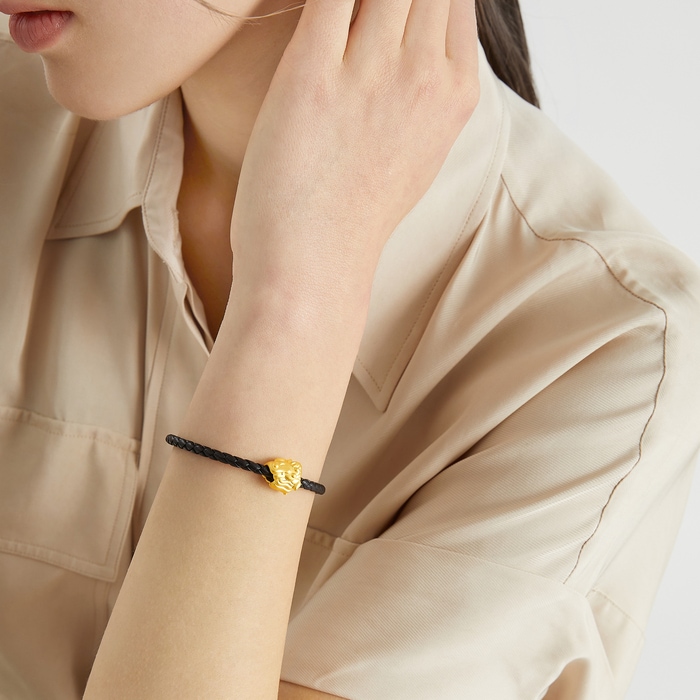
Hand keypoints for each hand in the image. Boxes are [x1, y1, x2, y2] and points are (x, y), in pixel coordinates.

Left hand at [230, 0, 479, 296]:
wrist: (314, 265)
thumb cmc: (356, 215)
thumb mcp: (419, 154)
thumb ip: (428, 94)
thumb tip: (417, 49)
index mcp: (456, 94)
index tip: (390, 4)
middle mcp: (424, 75)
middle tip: (358, 14)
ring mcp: (372, 73)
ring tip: (333, 18)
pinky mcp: (312, 75)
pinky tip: (303, 7)